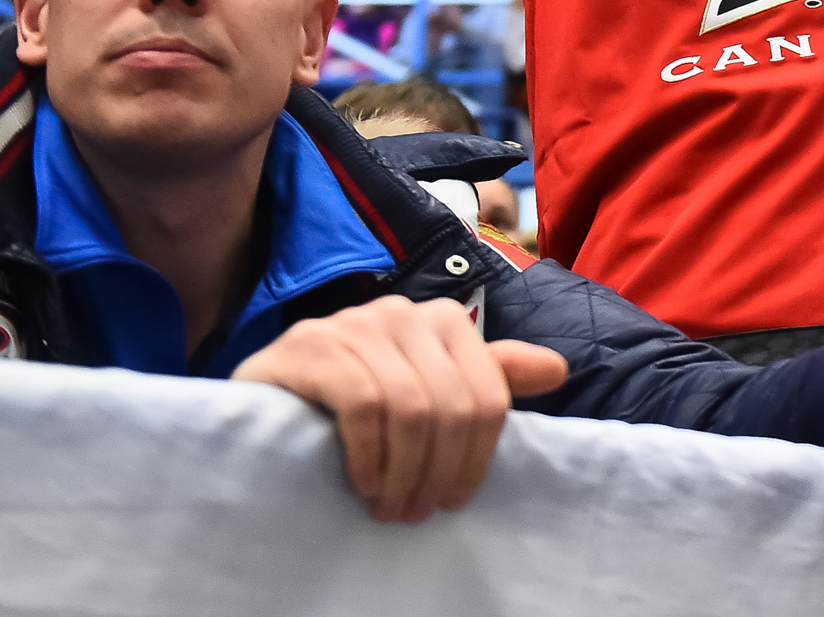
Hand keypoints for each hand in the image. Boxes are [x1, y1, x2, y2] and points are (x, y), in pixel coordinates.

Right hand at [232, 294, 565, 521]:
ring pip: (412, 407)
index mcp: (444, 320)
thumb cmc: (353, 398)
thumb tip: (558, 370)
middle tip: (416, 513)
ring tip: (391, 508)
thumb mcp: (426, 385)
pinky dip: (370, 453)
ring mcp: (355, 323)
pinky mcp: (311, 345)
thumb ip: (489, 376)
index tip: (455, 500)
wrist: (264, 395)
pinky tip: (364, 482)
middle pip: (453, 405)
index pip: (488, 396)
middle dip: (440, 471)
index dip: (477, 458)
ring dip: (405, 472)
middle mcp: (404, 311)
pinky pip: (363, 403)